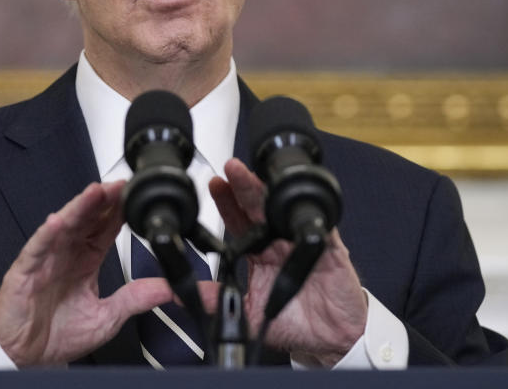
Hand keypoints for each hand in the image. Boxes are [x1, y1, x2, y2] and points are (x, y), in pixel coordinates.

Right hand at [0, 180, 171, 365]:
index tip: (135, 195)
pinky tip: (58, 221)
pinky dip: (47, 234)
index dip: (118, 211)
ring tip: (96, 192)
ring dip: (79, 208)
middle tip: (121, 184)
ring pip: (64, 226)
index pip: (105, 228)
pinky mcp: (25, 271)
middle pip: (87, 220)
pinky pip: (37, 248)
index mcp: (86, 261)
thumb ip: (135, 300)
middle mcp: (66, 254)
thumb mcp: (107, 317)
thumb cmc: (57, 334)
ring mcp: (46, 260)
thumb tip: (168, 290)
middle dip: (103, 201)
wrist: (26, 357)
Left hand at [207, 158, 367, 366]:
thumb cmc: (295, 319)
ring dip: (271, 193)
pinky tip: (295, 206)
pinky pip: (320, 229)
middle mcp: (280, 242)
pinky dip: (310, 217)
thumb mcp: (247, 312)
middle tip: (231, 170)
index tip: (214, 184)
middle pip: (260, 207)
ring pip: (286, 210)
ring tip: (256, 179)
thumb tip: (177, 292)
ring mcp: (303, 243)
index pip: (240, 220)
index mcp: (261, 252)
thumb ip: (214, 299)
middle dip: (245, 186)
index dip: (227, 202)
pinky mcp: (329, 251)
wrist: (330, 337)